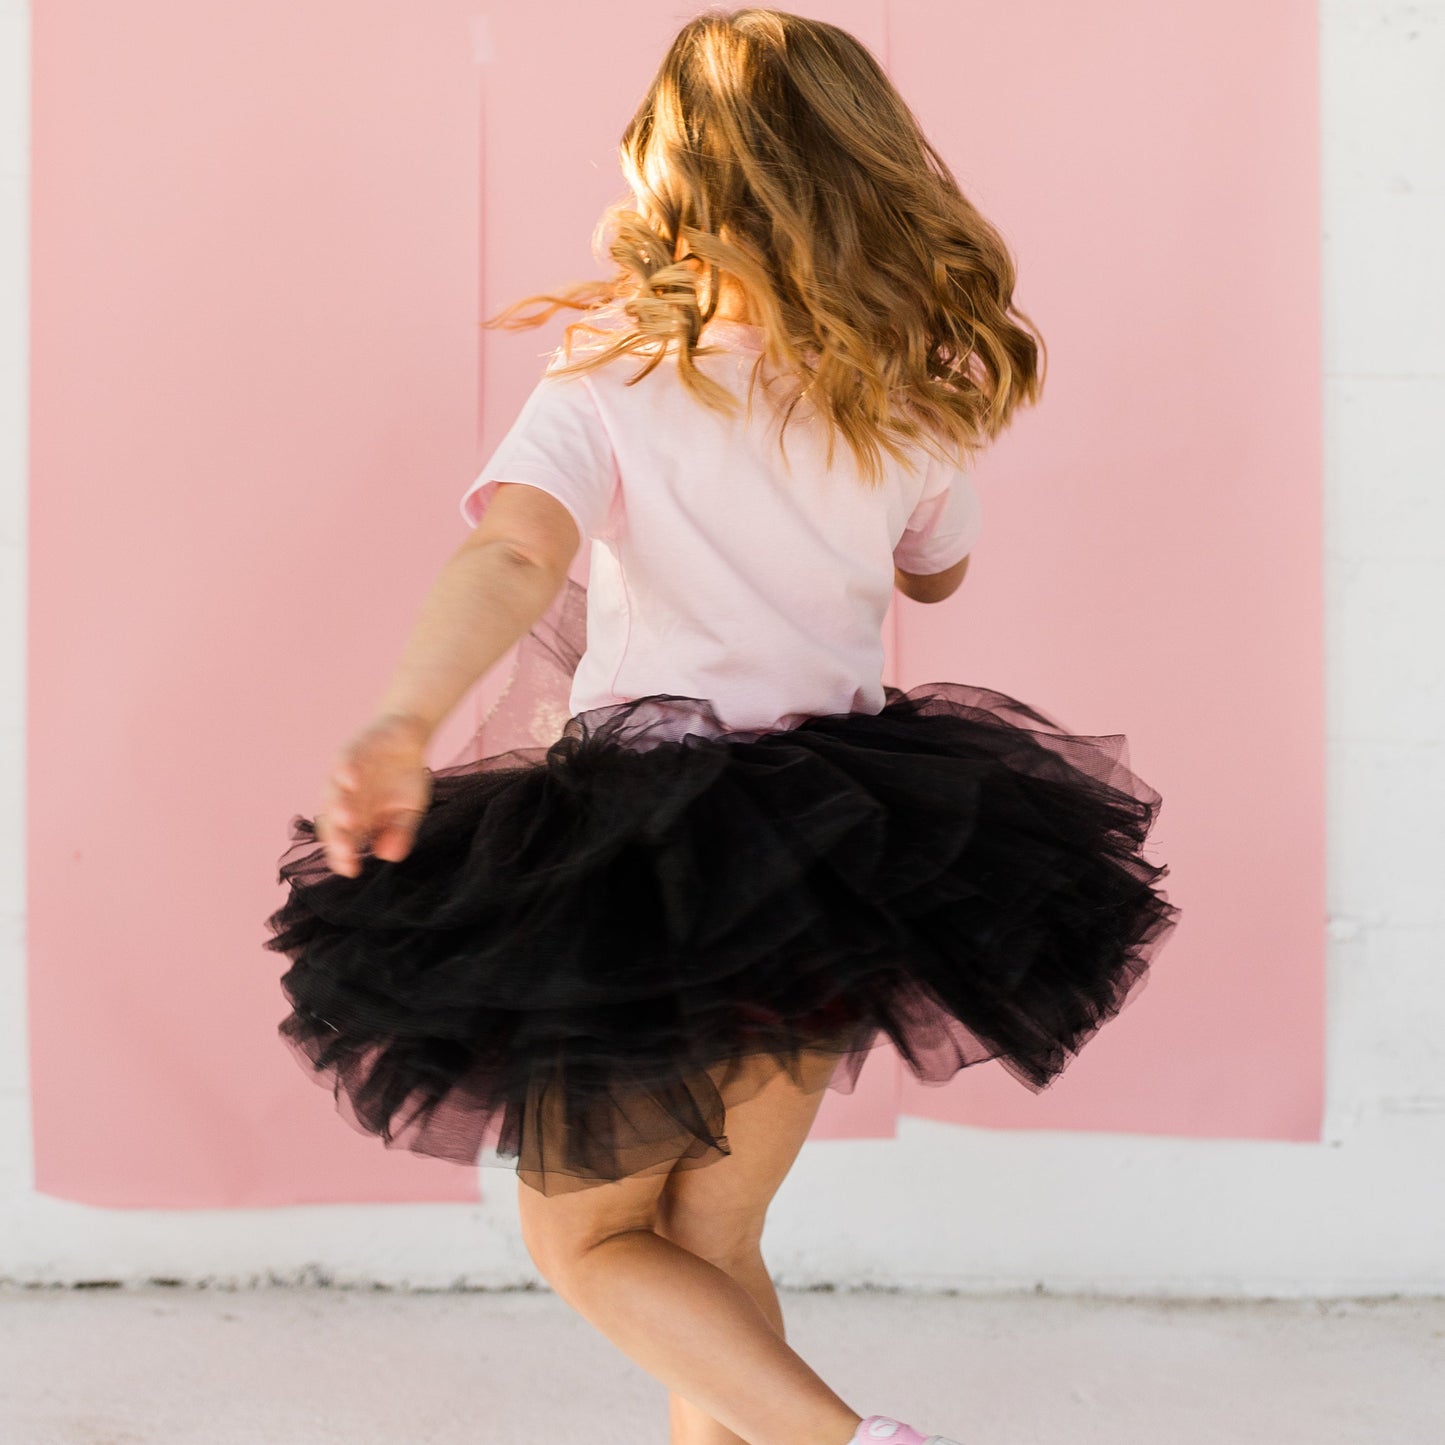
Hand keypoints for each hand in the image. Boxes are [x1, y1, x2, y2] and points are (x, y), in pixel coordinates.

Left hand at [314, 714, 433, 877]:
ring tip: (347, 821)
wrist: (407, 737)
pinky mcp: (351, 753)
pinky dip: (346, 772)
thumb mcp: (410, 810)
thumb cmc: (404, 778)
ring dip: (339, 807)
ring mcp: (345, 777)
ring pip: (333, 795)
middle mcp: (344, 801)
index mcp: (356, 819)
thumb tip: (389, 857)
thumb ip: (400, 832)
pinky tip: (352, 782)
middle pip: (333, 823)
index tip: (351, 870)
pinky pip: (344, 764)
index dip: (343, 857)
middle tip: (346, 853)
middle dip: (338, 838)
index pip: (342, 842)